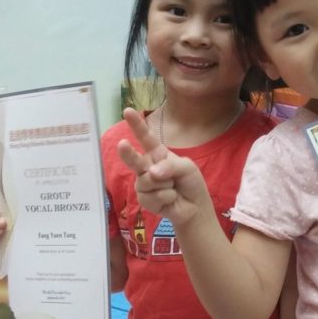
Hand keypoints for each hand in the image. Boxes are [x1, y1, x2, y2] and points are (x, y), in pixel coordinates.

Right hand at [116, 108, 211, 224]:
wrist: (195, 207)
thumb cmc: (191, 183)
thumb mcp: (186, 168)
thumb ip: (170, 166)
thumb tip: (151, 173)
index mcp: (158, 154)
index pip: (146, 137)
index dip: (137, 124)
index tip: (127, 111)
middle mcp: (147, 166)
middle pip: (134, 159)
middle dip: (127, 152)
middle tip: (122, 144)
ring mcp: (143, 183)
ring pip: (147, 181)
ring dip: (165, 185)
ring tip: (173, 188)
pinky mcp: (144, 199)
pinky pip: (151, 196)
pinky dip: (165, 197)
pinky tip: (170, 199)